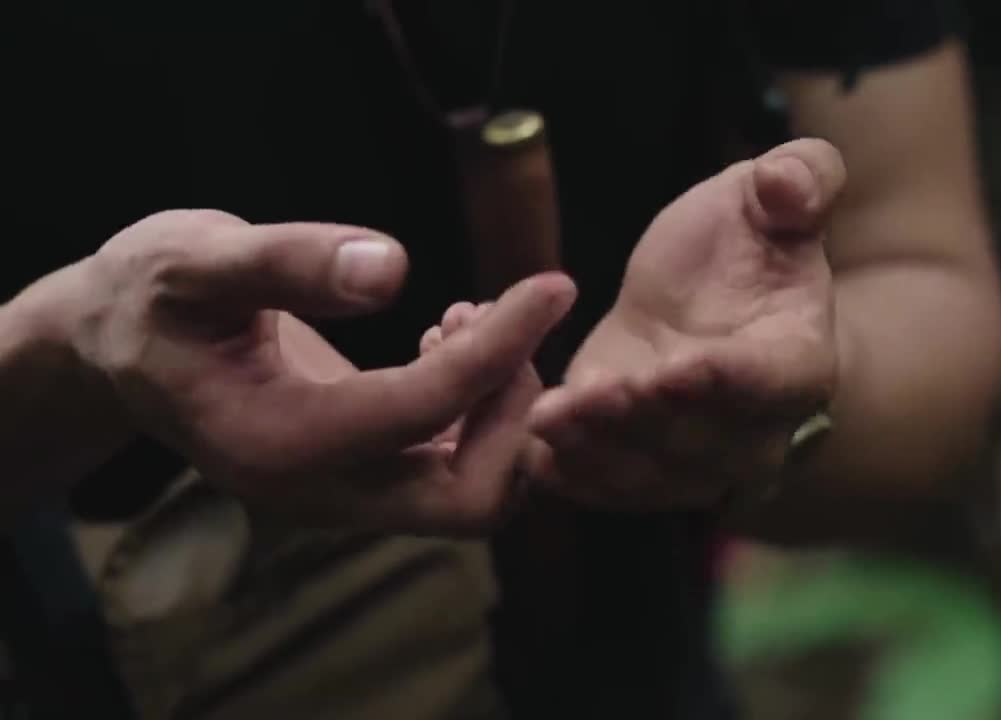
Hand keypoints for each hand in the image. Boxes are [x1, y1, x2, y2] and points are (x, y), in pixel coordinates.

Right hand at [70, 209, 574, 533]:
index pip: (422, 410)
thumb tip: (390, 266)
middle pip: (469, 498)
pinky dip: (481, 413)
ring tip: (462, 314)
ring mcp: (344, 496)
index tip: (551, 284)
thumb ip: (285, 263)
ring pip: (474, 494)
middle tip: (496, 315)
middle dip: (512, 409)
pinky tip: (445, 336)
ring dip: (501, 410)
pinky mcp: (365, 478)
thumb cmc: (152, 294)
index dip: (499, 348)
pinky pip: (456, 472)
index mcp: (274, 444)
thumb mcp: (195, 259)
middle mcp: (317, 492)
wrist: (123, 345)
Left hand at [525, 139, 845, 508]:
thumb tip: (790, 181)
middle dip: (639, 421)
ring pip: (647, 475)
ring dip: (593, 450)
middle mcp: (755, 432)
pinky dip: (565, 472)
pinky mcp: (637, 468)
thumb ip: (797, 180)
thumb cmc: (746, 244)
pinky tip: (525, 447)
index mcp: (798, 362)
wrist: (711, 301)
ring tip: (544, 416)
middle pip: (699, 443)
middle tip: (586, 393)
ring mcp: (694, 463)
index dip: (724, 379)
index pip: (767, 380)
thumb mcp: (771, 195)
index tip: (675, 368)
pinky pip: (605, 487)